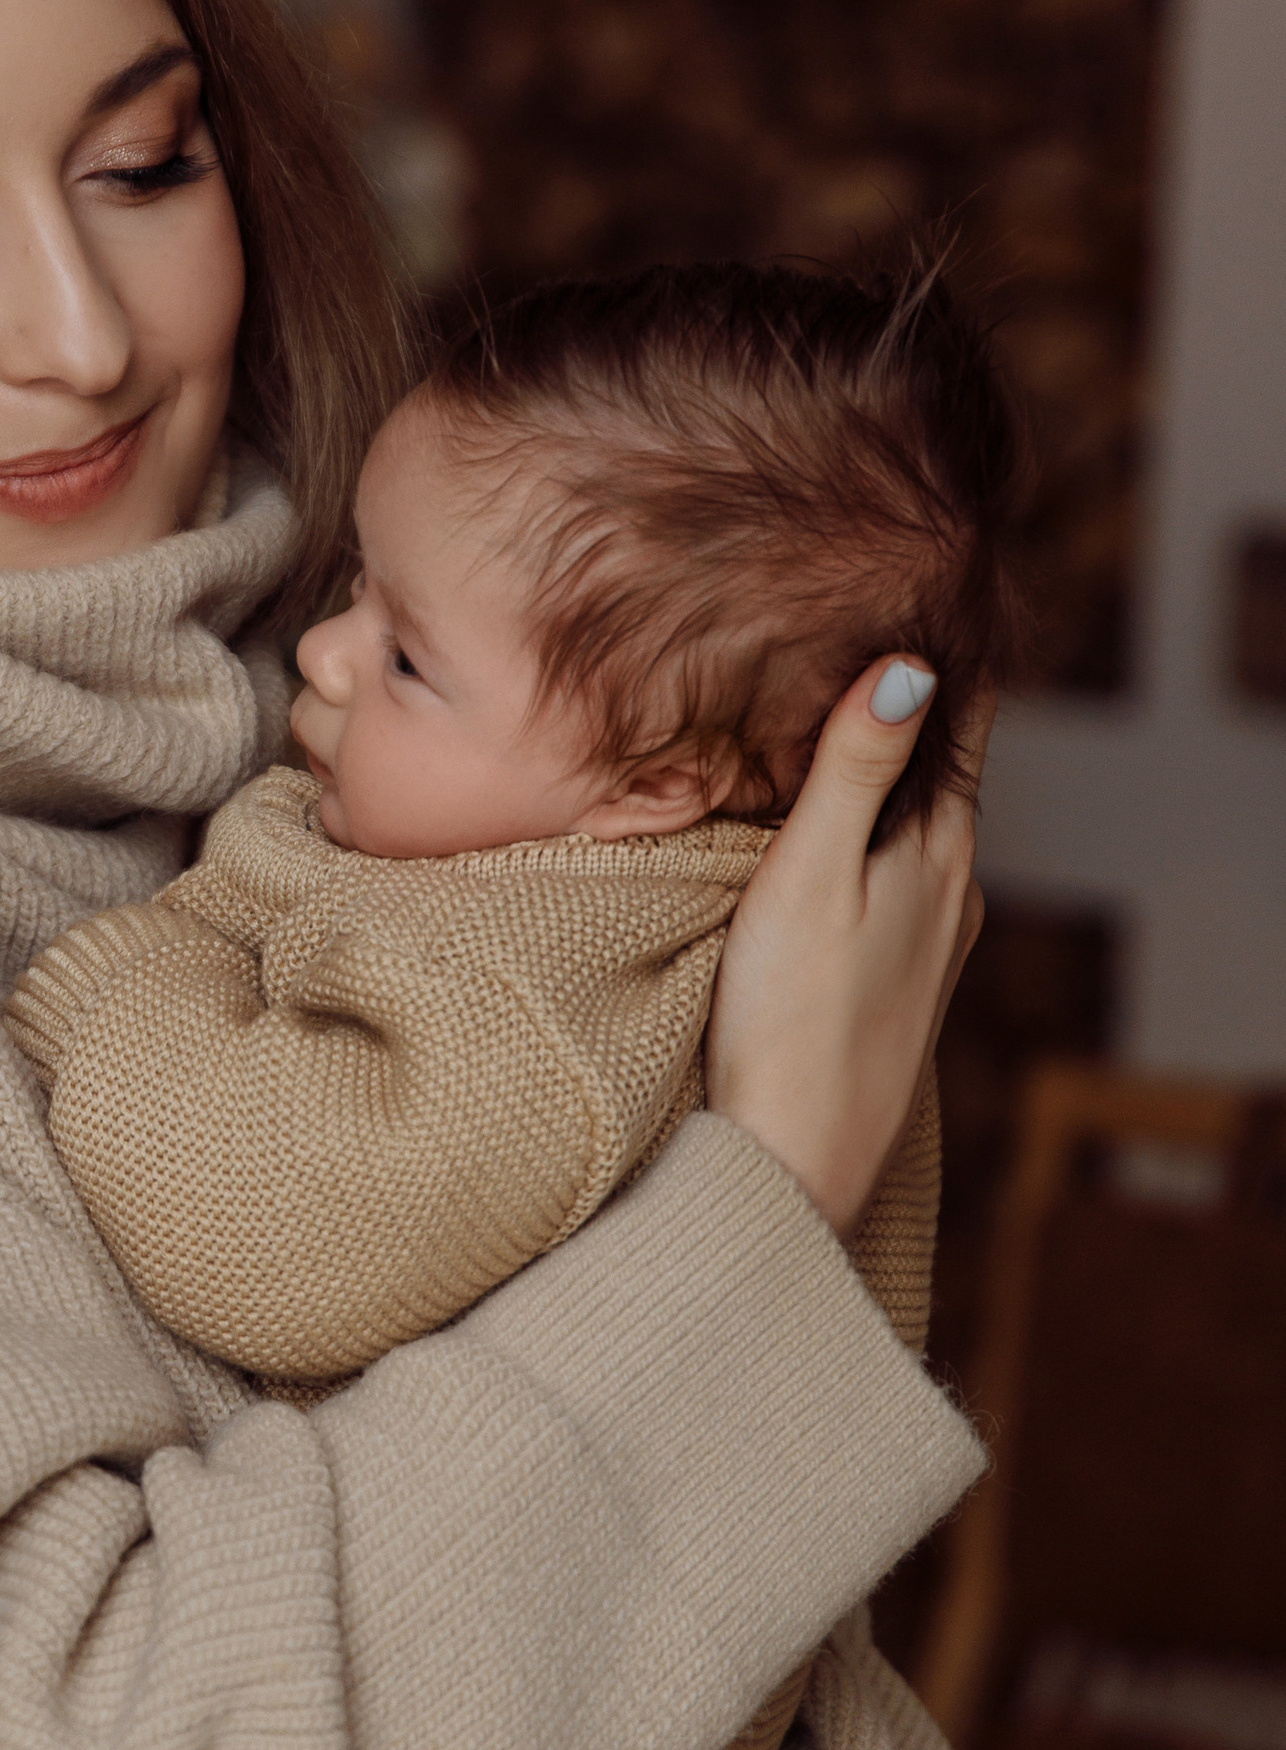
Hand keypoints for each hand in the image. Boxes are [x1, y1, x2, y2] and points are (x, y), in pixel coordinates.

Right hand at [705, 659, 988, 1238]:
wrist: (792, 1161)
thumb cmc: (792, 1018)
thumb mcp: (814, 874)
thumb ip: (857, 770)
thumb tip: (911, 666)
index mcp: (940, 853)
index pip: (957, 727)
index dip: (940, 660)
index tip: (924, 588)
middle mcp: (950, 892)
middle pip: (938, 773)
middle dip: (909, 707)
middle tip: (871, 629)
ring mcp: (925, 942)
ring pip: (914, 829)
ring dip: (886, 775)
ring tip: (846, 715)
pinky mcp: (889, 982)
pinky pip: (891, 877)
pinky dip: (868, 835)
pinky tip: (833, 836)